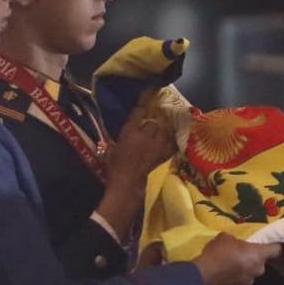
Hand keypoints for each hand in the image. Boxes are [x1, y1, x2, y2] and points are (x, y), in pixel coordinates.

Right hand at [97, 99, 177, 235]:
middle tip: (151, 124)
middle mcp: (145, 136)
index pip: (138, 113)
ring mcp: (156, 145)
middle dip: (153, 122)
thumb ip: (118, 137)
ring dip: (163, 130)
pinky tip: (170, 140)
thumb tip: (124, 131)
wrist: (127, 182)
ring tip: (162, 130)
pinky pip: (171, 144)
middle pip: (154, 123)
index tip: (144, 102)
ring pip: (164, 131)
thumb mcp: (112, 148)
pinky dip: (171, 141)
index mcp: (130, 133)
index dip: (141, 107)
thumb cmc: (115, 165)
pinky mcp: (163, 155)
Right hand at [193, 234, 278, 284]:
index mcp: (259, 255)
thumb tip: (234, 243)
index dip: (274, 246)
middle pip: (262, 262)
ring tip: (231, 262)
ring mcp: (248, 281)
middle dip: (254, 258)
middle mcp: (258, 270)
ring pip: (251, 272)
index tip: (270, 243)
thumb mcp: (226, 237)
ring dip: (244, 267)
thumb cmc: (219, 252)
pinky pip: (240, 279)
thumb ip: (236, 240)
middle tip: (242, 252)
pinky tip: (224, 272)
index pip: (276, 250)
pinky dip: (235, 276)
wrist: (203, 275)